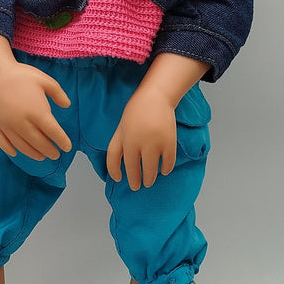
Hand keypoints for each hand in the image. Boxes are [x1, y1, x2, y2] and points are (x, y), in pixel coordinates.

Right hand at [0, 61, 71, 160]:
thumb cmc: (21, 76)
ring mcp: (8, 126)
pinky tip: (16, 153)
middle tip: (56, 155)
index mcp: (37, 112)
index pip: (53, 132)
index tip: (67, 147)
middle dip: (49, 150)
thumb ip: (58, 94)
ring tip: (41, 156)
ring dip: (33, 154)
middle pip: (39, 143)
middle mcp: (22, 122)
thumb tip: (67, 105)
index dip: (62, 141)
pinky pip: (3, 143)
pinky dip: (10, 150)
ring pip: (22, 146)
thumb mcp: (45, 80)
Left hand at [105, 53, 209, 190]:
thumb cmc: (137, 111)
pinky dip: (166, 169)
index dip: (114, 171)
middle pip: (134, 169)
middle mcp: (137, 143)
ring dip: (150, 178)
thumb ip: (119, 145)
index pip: (114, 160)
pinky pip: (168, 163)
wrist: (156, 97)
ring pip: (151, 170)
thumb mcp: (122, 127)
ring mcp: (154, 144)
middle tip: (137, 186)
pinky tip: (163, 170)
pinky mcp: (169, 143)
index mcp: (124, 138)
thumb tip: (119, 165)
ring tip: (149, 181)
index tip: (118, 179)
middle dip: (135, 181)